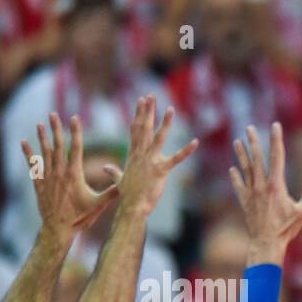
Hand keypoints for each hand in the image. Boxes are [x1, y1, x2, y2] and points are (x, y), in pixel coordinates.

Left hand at [22, 112, 119, 238]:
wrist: (58, 229)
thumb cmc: (80, 218)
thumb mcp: (99, 205)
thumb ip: (111, 193)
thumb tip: (126, 185)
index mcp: (75, 175)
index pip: (76, 148)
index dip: (76, 132)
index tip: (75, 119)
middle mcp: (60, 173)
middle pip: (58, 146)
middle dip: (56, 129)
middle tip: (53, 114)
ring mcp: (48, 177)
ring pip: (45, 152)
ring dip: (42, 137)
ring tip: (40, 124)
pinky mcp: (39, 183)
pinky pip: (33, 164)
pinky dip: (28, 153)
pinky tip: (24, 142)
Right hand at [112, 95, 197, 218]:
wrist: (132, 206)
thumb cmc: (127, 195)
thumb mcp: (119, 180)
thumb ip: (114, 171)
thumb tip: (106, 168)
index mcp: (133, 154)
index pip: (136, 129)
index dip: (139, 114)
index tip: (141, 101)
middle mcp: (141, 154)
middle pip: (144, 128)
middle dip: (148, 111)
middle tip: (151, 95)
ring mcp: (151, 161)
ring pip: (159, 138)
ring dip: (165, 123)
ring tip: (171, 109)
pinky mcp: (161, 170)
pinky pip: (177, 159)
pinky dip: (186, 151)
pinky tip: (195, 142)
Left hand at [230, 122, 301, 263]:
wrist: (266, 243)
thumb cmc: (286, 229)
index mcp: (276, 185)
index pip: (277, 156)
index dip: (276, 139)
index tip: (275, 126)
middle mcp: (262, 186)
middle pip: (257, 158)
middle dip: (253, 141)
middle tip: (248, 128)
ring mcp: (251, 193)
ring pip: (245, 168)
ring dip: (241, 154)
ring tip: (237, 142)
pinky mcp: (245, 202)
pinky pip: (238, 186)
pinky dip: (235, 176)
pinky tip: (232, 169)